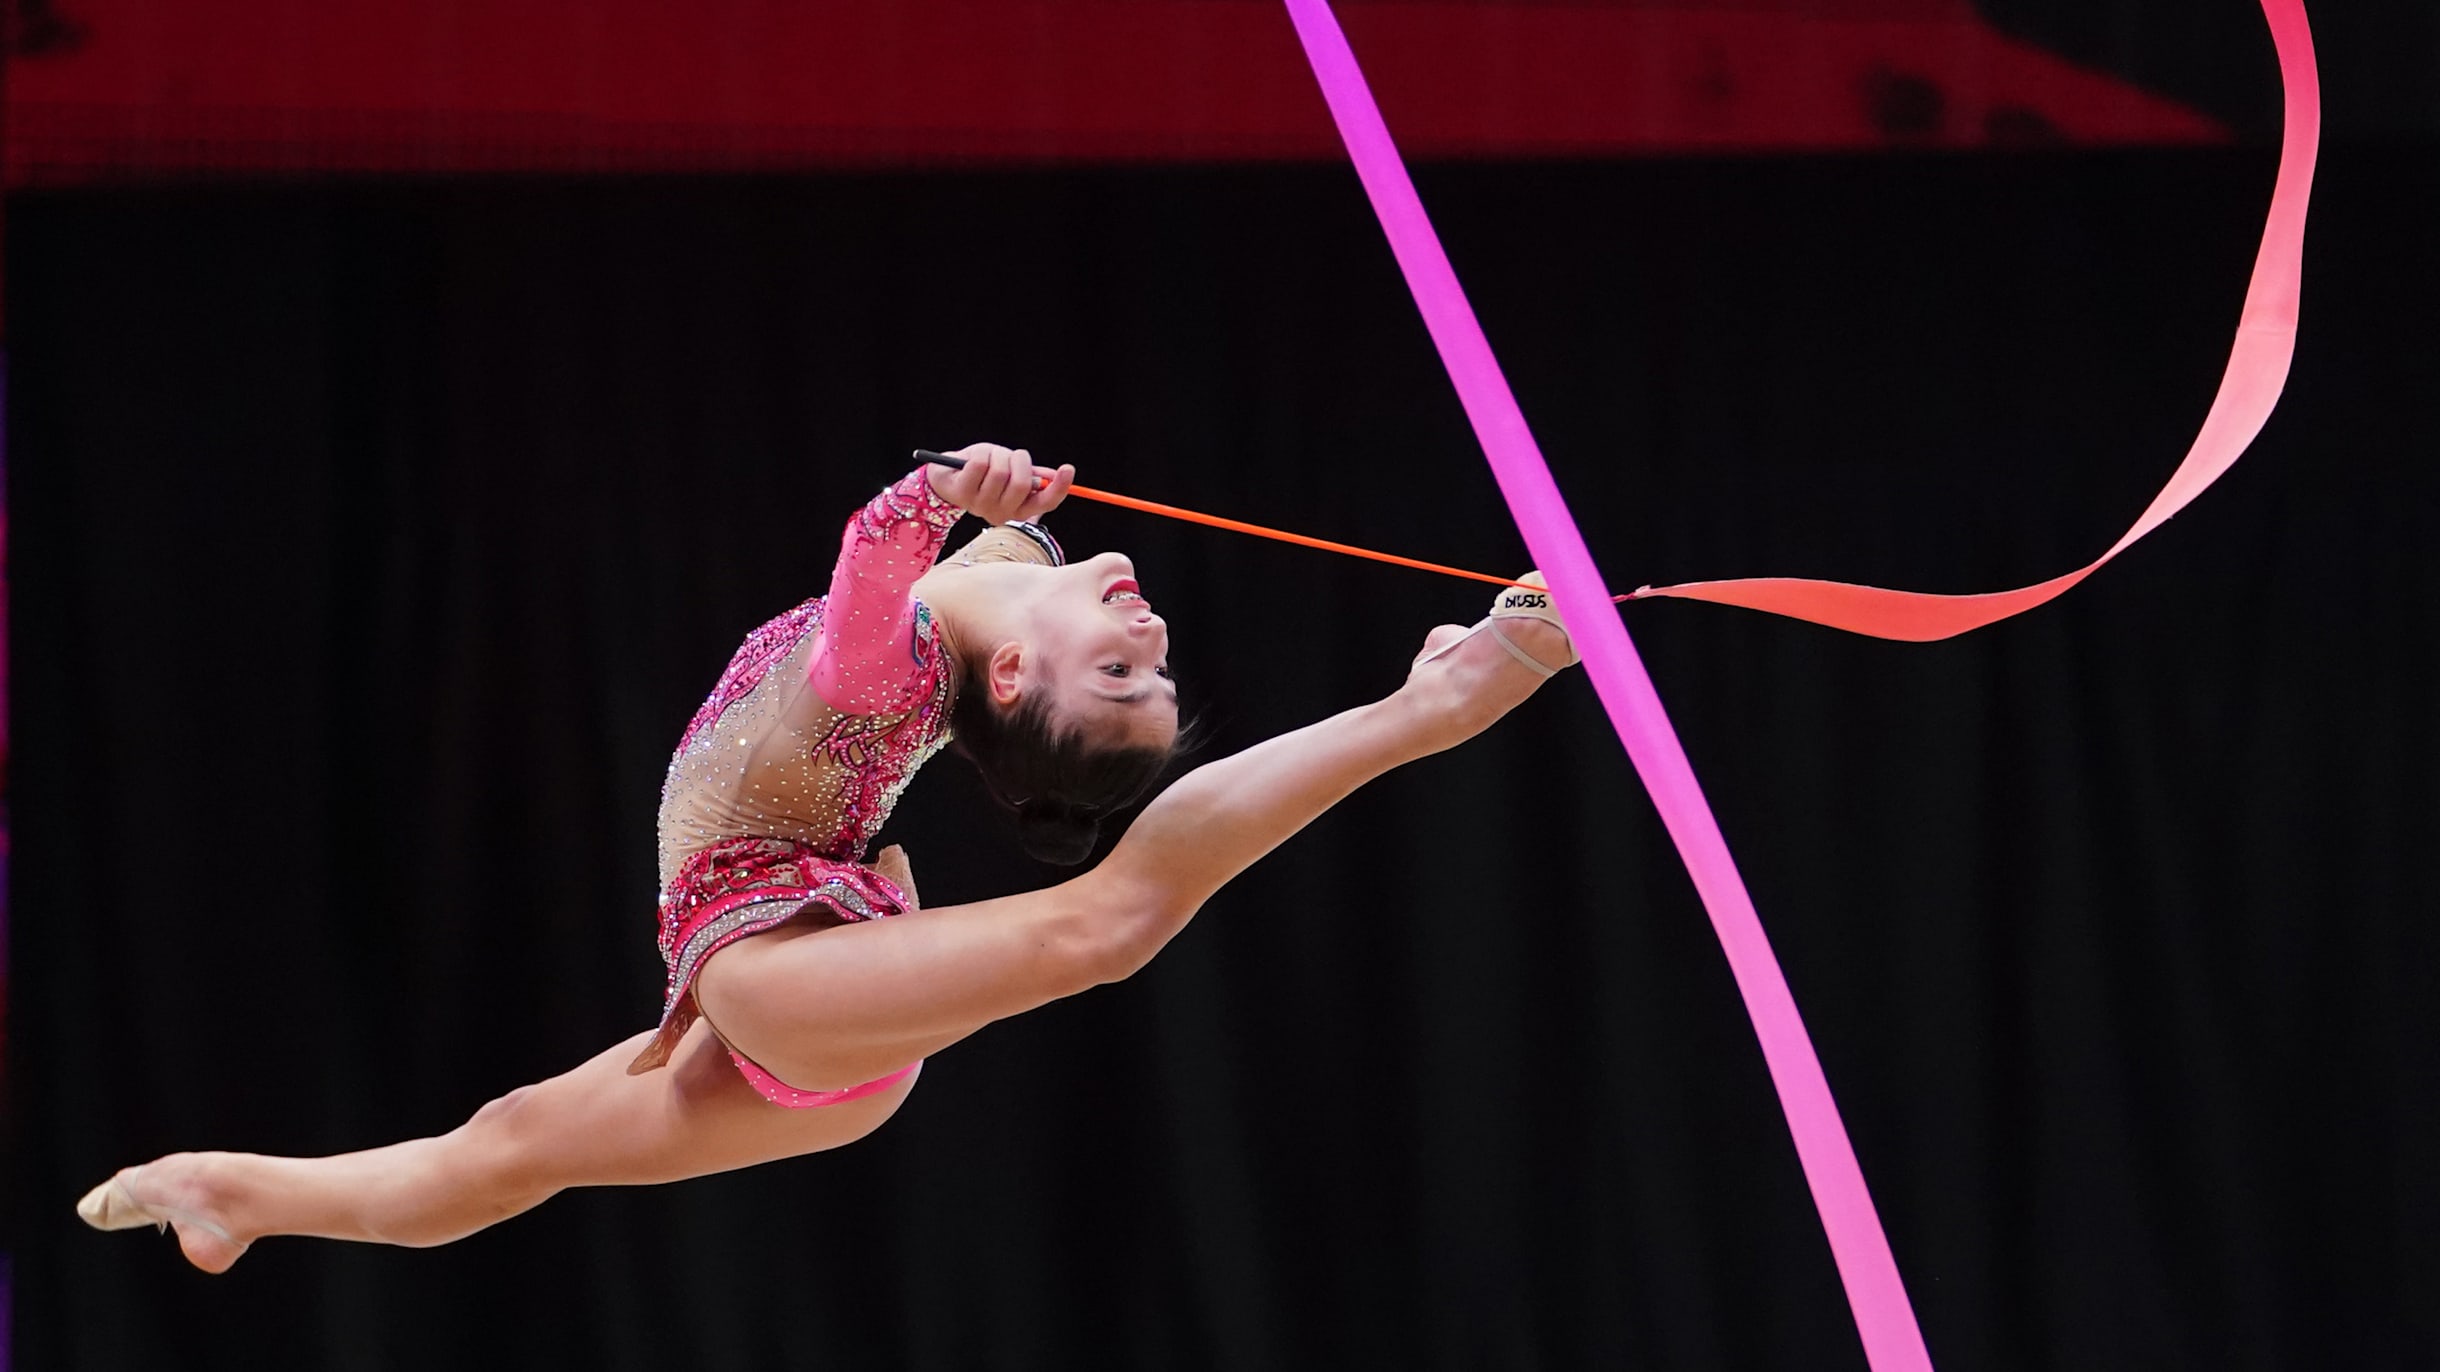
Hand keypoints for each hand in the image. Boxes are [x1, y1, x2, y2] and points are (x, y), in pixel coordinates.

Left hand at [923, 444, 1074, 524]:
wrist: (948, 475)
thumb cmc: (983, 472)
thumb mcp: (1011, 471)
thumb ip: (1033, 475)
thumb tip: (1057, 474)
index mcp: (1018, 510)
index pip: (1045, 503)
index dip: (1059, 487)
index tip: (1068, 468)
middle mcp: (1001, 514)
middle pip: (1022, 484)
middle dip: (1019, 461)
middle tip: (1012, 455)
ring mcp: (981, 506)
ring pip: (1000, 472)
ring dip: (997, 455)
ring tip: (989, 457)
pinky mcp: (963, 494)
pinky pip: (980, 465)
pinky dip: (980, 454)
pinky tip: (973, 460)